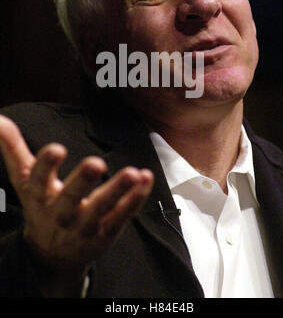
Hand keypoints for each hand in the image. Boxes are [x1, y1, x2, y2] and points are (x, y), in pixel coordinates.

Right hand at [0, 115, 153, 295]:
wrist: (54, 255)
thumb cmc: (42, 208)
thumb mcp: (26, 181)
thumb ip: (14, 149)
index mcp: (40, 197)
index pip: (38, 180)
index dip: (46, 166)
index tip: (56, 149)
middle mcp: (61, 214)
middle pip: (70, 198)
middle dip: (82, 182)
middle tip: (95, 163)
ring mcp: (85, 226)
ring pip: (102, 210)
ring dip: (118, 191)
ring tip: (133, 173)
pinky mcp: (106, 233)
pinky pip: (122, 216)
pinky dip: (135, 199)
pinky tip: (145, 179)